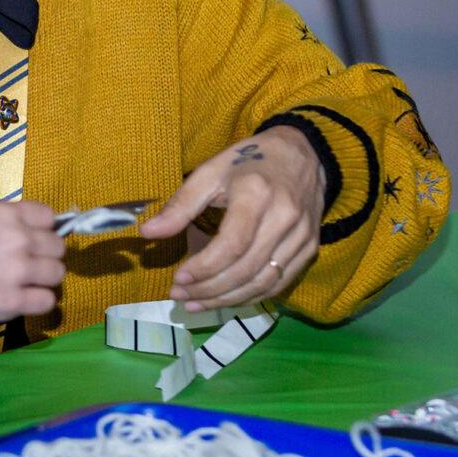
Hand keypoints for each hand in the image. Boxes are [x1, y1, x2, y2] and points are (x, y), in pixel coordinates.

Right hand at [0, 201, 65, 325]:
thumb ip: (3, 222)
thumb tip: (31, 230)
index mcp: (4, 213)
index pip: (48, 216)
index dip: (42, 229)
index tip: (34, 239)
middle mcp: (15, 238)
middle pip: (57, 246)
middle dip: (45, 255)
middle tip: (28, 264)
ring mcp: (17, 270)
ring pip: (57, 273)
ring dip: (44, 279)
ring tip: (25, 283)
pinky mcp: (14, 301)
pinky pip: (47, 301)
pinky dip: (37, 302)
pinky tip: (22, 299)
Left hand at [138, 128, 321, 311]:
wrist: (303, 154)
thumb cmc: (249, 161)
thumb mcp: (210, 172)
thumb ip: (180, 205)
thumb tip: (147, 233)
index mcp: (257, 194)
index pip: (232, 245)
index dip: (204, 268)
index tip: (178, 279)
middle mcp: (284, 217)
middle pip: (246, 269)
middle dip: (209, 289)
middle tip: (180, 295)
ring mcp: (302, 236)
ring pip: (263, 282)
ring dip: (227, 299)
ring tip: (195, 302)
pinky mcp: (310, 248)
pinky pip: (279, 283)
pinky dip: (250, 296)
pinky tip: (224, 298)